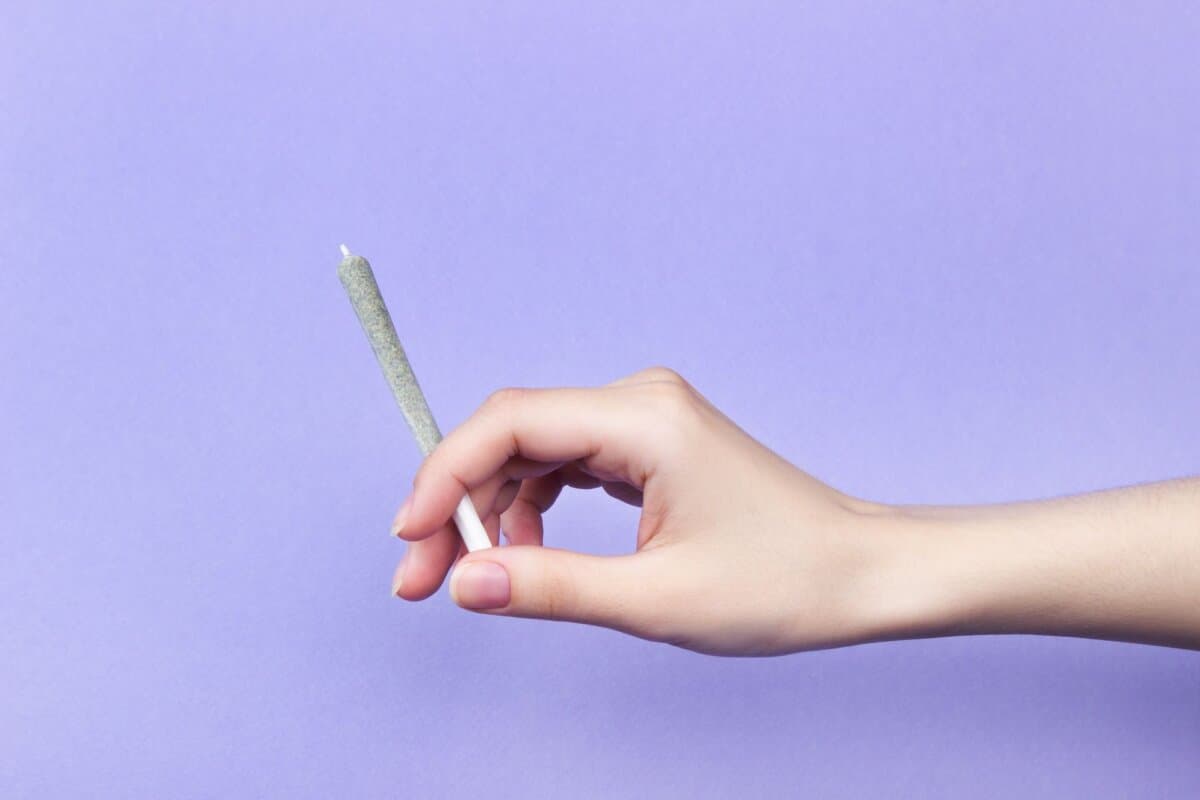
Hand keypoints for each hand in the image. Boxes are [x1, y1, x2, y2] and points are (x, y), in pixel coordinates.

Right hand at [390, 367, 895, 655]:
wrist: (861, 572)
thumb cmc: (783, 582)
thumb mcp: (656, 601)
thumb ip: (549, 586)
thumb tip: (463, 580)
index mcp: (643, 420)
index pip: (509, 422)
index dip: (444, 476)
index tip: (409, 539)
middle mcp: (640, 401)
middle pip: (512, 434)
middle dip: (460, 502)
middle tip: (422, 578)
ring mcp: (647, 418)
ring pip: (534, 448)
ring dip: (492, 506)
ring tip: (474, 573)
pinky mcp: (652, 443)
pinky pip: (568, 460)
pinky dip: (534, 503)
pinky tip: (527, 550)